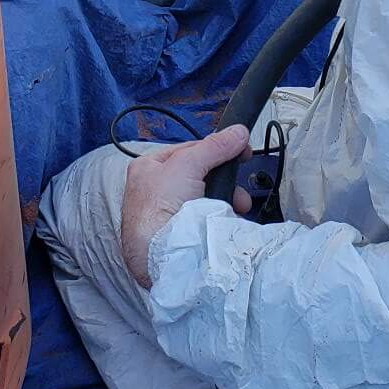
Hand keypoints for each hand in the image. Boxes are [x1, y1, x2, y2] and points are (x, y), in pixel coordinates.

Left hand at [120, 124, 250, 288]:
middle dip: (223, 182)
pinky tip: (225, 222)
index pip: (189, 150)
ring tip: (235, 209)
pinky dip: (219, 219)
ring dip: (224, 201)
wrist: (158, 256)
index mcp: (149, 168)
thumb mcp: (187, 165)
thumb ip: (214, 147)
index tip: (239, 150)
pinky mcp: (181, 232)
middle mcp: (156, 189)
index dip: (215, 150)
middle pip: (201, 175)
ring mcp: (168, 213)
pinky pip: (207, 218)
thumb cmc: (157, 209)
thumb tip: (236, 133)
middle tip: (238, 189)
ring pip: (206, 198)